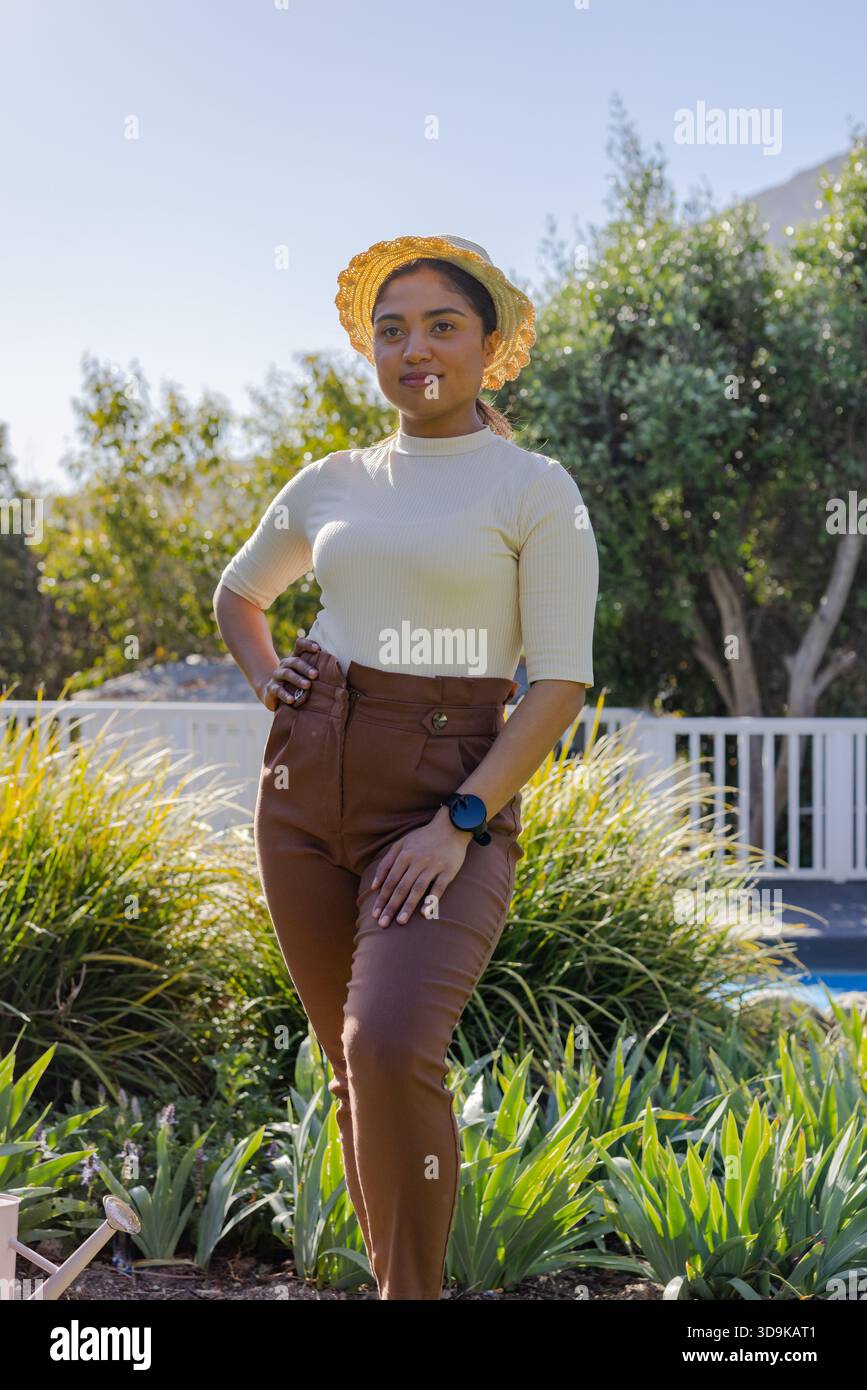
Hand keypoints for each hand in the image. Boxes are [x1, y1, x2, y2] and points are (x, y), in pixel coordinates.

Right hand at [257, 636, 320, 711]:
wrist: (272, 694)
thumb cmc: (295, 684)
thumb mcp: (304, 677)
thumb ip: (316, 672)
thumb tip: (338, 670)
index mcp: (294, 659)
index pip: (299, 645)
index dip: (307, 644)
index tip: (318, 649)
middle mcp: (285, 665)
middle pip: (294, 661)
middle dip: (306, 667)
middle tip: (316, 674)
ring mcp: (277, 676)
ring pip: (286, 674)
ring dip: (297, 679)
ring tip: (307, 685)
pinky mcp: (271, 689)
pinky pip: (277, 690)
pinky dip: (285, 695)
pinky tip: (292, 700)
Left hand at [371, 806, 471, 927]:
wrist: (451, 827)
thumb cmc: (423, 838)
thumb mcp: (401, 844)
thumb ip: (386, 863)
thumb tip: (374, 886)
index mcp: (404, 855)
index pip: (390, 881)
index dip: (382, 898)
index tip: (375, 915)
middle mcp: (417, 861)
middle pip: (401, 887)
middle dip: (391, 906)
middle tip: (383, 924)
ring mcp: (433, 866)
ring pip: (418, 889)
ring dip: (408, 906)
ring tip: (400, 922)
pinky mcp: (448, 870)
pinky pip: (439, 887)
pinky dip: (431, 900)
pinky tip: (425, 913)